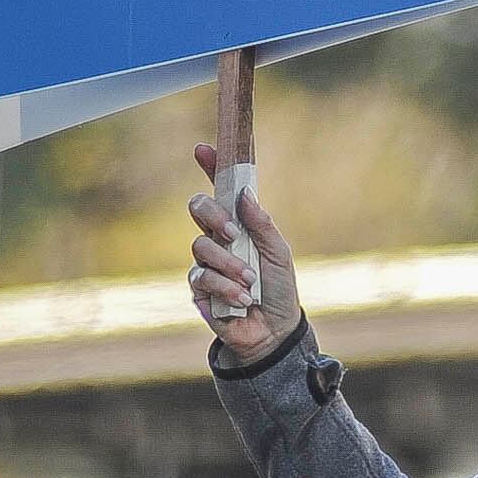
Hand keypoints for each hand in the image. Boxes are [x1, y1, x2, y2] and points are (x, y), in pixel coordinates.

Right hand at [187, 144, 301, 362]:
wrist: (274, 330)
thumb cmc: (279, 288)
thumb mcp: (278, 253)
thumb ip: (262, 224)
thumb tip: (245, 194)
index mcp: (239, 224)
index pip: (221, 190)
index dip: (211, 166)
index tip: (203, 148)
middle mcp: (218, 238)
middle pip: (198, 207)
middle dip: (213, 216)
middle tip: (233, 233)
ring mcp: (205, 262)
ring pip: (199, 246)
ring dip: (228, 264)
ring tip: (249, 282)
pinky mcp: (198, 288)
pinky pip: (201, 277)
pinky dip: (224, 287)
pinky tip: (241, 300)